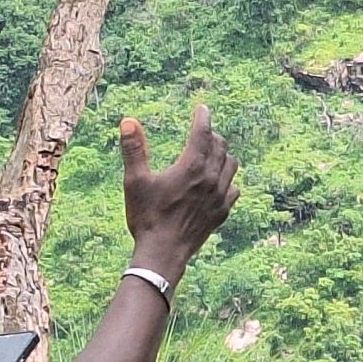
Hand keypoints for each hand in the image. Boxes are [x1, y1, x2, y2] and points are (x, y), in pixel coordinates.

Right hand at [120, 103, 239, 279]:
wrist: (163, 253)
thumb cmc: (147, 217)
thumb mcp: (134, 181)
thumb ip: (133, 149)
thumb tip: (128, 121)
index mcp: (191, 167)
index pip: (203, 133)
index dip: (203, 118)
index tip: (202, 108)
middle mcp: (211, 179)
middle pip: (220, 147)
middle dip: (212, 135)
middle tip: (202, 132)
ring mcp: (219, 197)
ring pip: (231, 165)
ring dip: (223, 155)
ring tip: (212, 153)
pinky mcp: (222, 212)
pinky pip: (234, 188)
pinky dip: (228, 179)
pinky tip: (218, 182)